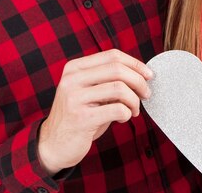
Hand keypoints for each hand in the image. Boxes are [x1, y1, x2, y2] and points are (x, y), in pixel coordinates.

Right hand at [37, 49, 152, 174]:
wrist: (53, 145)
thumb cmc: (78, 116)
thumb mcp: (89, 92)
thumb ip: (107, 80)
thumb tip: (141, 74)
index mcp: (75, 68)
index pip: (112, 56)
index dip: (135, 63)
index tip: (148, 75)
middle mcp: (72, 79)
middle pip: (117, 69)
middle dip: (139, 81)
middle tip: (146, 94)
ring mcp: (74, 98)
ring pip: (119, 89)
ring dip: (134, 100)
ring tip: (134, 110)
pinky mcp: (81, 118)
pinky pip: (117, 109)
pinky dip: (127, 114)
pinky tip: (123, 118)